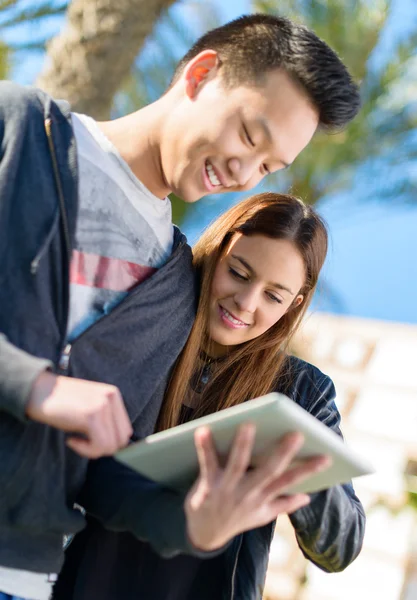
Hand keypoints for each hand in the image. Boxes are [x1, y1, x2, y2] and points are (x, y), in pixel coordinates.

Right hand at [26, 370, 132, 457]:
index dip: (109, 442)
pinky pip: (100, 445)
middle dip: (102, 448)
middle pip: (121, 440)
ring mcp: (102, 405)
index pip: (125, 431)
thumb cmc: (61, 404)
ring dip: (92, 450)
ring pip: (111, 445)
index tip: (89, 439)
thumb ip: (106, 421)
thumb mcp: (90, 407)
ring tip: (75, 440)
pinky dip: (85, 450)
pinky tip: (71, 440)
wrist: (38, 392)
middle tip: (82, 442)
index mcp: (113, 395)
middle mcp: (111, 397)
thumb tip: (117, 448)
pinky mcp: (92, 415)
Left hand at [185, 425, 330, 550]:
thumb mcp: (261, 515)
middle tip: (297, 434)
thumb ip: (283, 504)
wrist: (203, 535)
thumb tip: (307, 497)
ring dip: (243, 445)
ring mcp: (227, 489)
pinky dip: (204, 447)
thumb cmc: (235, 517)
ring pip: (238, 464)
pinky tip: (203, 430)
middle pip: (268, 471)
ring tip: (249, 423)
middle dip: (283, 453)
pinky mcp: (206, 486)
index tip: (327, 456)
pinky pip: (206, 463)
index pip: (290, 480)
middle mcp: (248, 493)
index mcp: (263, 497)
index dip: (309, 470)